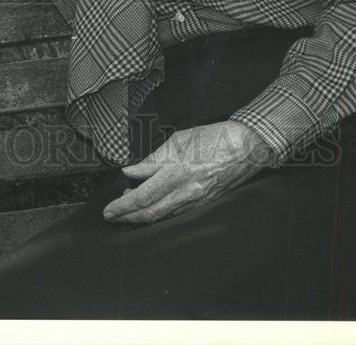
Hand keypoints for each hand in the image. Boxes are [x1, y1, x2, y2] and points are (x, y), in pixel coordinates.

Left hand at [103, 120, 274, 223]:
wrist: (246, 148)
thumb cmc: (213, 138)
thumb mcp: (178, 141)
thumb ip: (153, 159)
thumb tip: (131, 171)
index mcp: (177, 172)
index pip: (143, 195)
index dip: (123, 206)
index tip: (108, 209)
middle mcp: (186, 191)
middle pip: (150, 212)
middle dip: (127, 217)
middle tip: (111, 216)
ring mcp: (196, 200)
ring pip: (163, 216)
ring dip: (141, 216)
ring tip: (127, 209)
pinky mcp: (204, 204)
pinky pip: (176, 214)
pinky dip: (160, 213)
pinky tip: (151, 207)